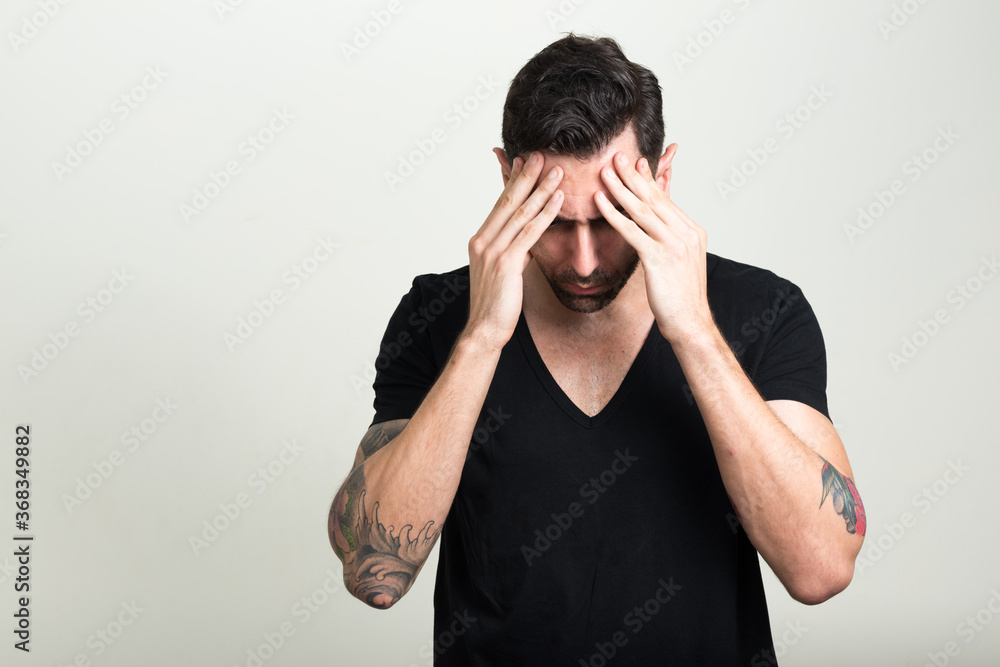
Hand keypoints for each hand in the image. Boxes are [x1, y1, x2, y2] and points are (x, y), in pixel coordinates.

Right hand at [464, 150, 563, 349]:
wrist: (484, 330)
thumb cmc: (496, 305)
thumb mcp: (503, 273)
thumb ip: (512, 253)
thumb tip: (525, 245)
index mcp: (480, 240)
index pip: (500, 205)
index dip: (513, 181)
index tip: (524, 161)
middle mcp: (483, 241)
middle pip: (508, 201)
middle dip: (526, 176)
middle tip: (541, 154)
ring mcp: (493, 251)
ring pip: (520, 213)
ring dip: (541, 189)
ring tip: (556, 170)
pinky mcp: (506, 263)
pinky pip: (530, 232)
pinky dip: (546, 213)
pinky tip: (558, 200)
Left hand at [594, 150, 714, 344]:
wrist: (690, 322)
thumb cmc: (680, 296)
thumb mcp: (679, 261)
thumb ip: (669, 239)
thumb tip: (656, 226)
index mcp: (692, 231)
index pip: (666, 199)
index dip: (649, 179)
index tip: (636, 161)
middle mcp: (685, 233)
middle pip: (654, 198)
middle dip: (633, 176)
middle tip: (617, 156)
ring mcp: (674, 244)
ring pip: (642, 210)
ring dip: (620, 189)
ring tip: (604, 172)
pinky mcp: (659, 258)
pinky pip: (632, 231)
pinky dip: (614, 214)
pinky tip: (600, 203)